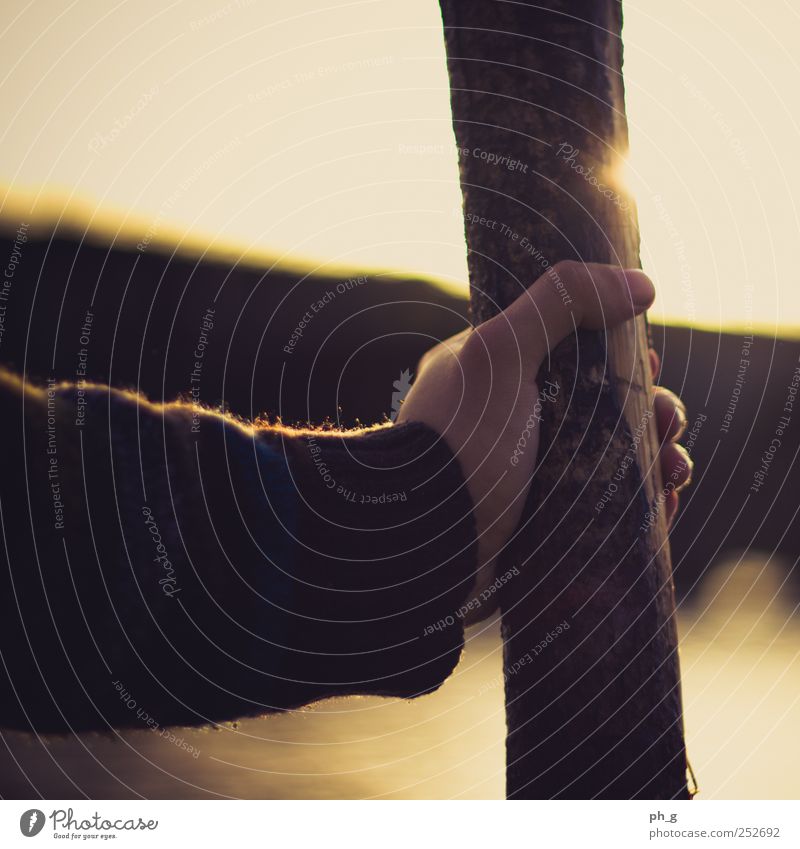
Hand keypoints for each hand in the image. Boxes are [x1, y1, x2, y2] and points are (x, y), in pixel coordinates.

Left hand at [397, 261, 692, 610]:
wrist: (424, 542)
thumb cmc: (461, 442)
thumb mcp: (502, 353)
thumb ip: (561, 301)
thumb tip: (641, 285)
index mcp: (498, 373)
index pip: (574, 351)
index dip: (620, 354)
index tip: (649, 364)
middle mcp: (512, 420)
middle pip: (601, 406)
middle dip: (649, 410)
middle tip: (669, 424)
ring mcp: (527, 473)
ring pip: (610, 457)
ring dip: (656, 459)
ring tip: (677, 472)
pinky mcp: (541, 523)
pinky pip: (604, 508)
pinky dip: (640, 504)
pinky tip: (666, 506)